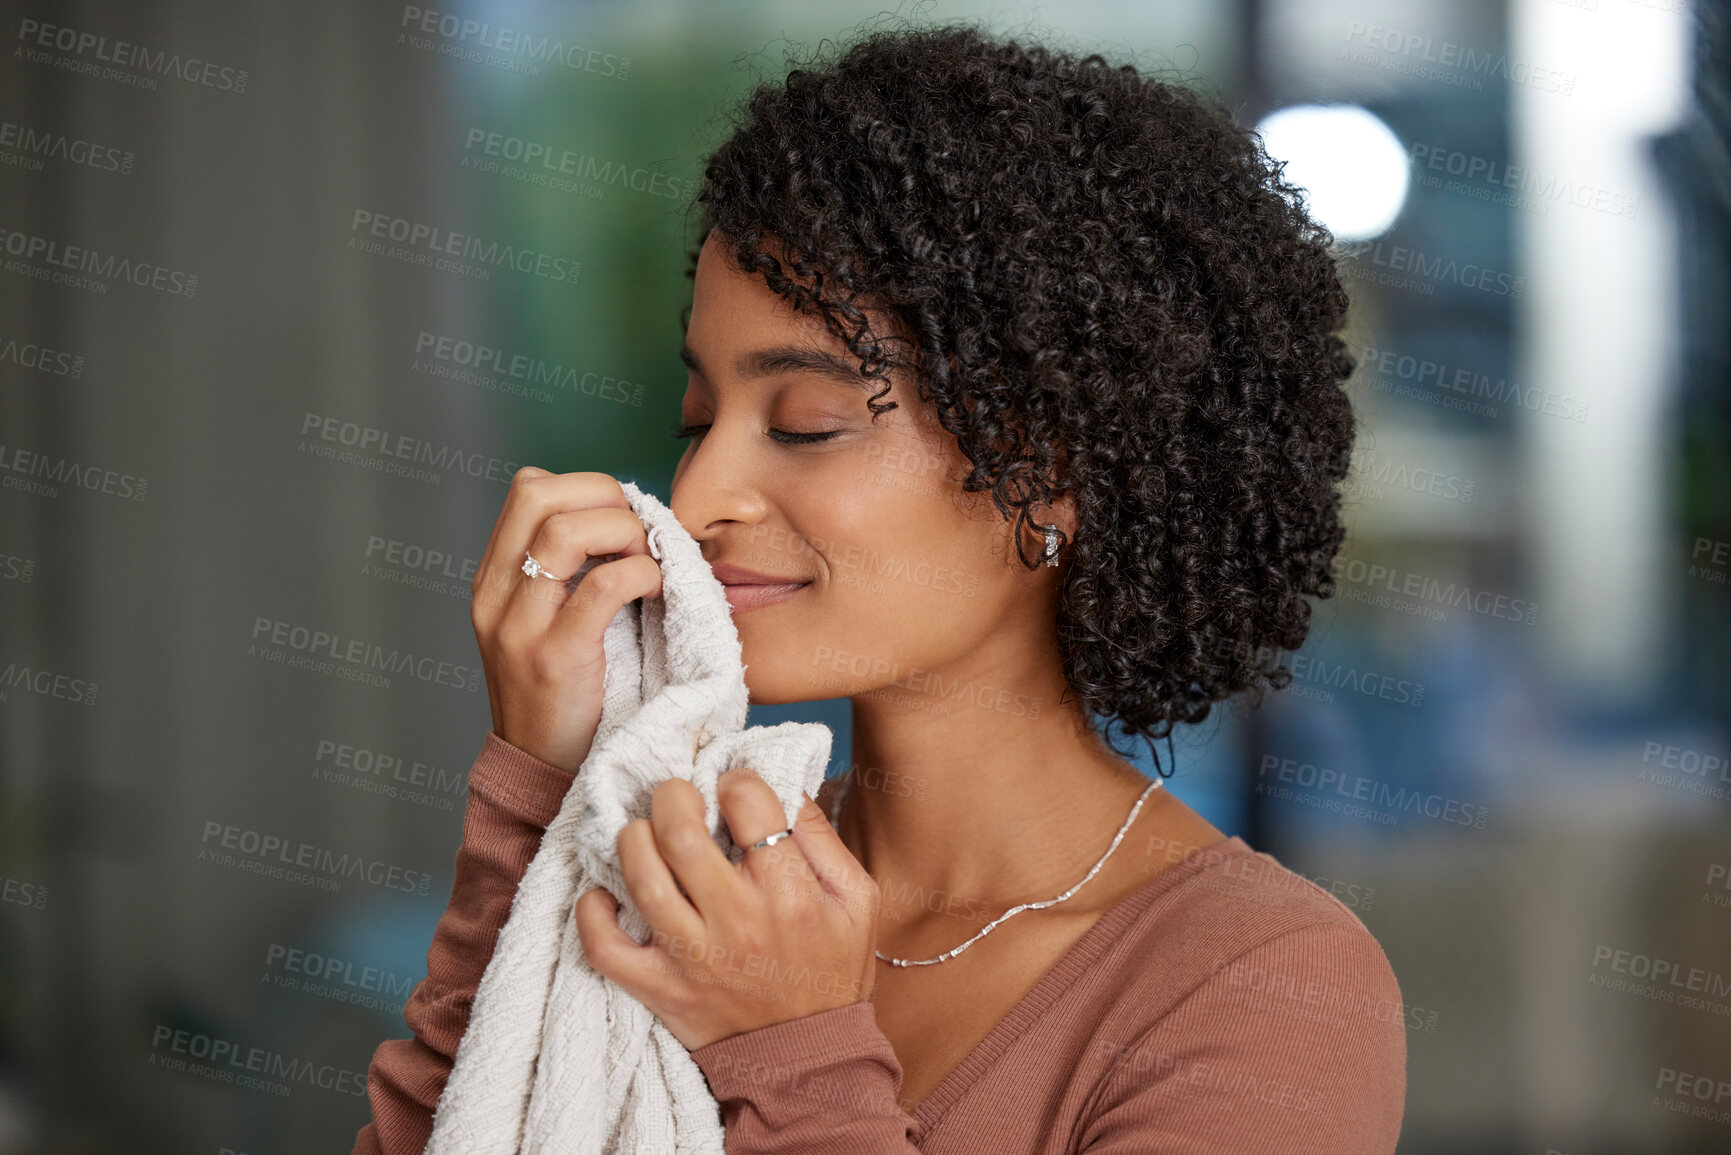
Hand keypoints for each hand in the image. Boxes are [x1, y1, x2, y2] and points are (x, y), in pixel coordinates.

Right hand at [470, 468, 661, 772]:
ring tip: (648, 559)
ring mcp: (519, 626)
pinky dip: (641, 573)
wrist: (541, 770)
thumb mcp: (543, 621)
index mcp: (493, 578)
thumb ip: (566, 571)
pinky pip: (602, 587)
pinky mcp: (555, 658)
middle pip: (539, 493)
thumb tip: (625, 518)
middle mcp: (495, 595)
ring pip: (566, 531)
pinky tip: (655, 589)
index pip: (528, 488)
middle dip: (604, 496)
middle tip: (639, 532)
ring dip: (624, 531)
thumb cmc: (561, 692)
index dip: (585, 487)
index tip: (622, 517)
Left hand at [575, 767, 880, 1050]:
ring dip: (632, 839)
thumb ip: (821, 837)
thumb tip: (780, 785)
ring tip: (644, 834)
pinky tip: (606, 895)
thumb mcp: (856, 899)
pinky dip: (592, 913)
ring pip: (641, 877)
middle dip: (671, 795)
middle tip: (676, 796)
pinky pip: (605, 948)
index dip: (735, 782)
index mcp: (789, 892)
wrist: (810, 1061)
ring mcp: (693, 958)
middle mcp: (738, 921)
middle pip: (680, 833)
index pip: (748, 802)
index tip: (732, 793)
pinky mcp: (660, 989)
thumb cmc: (832, 969)